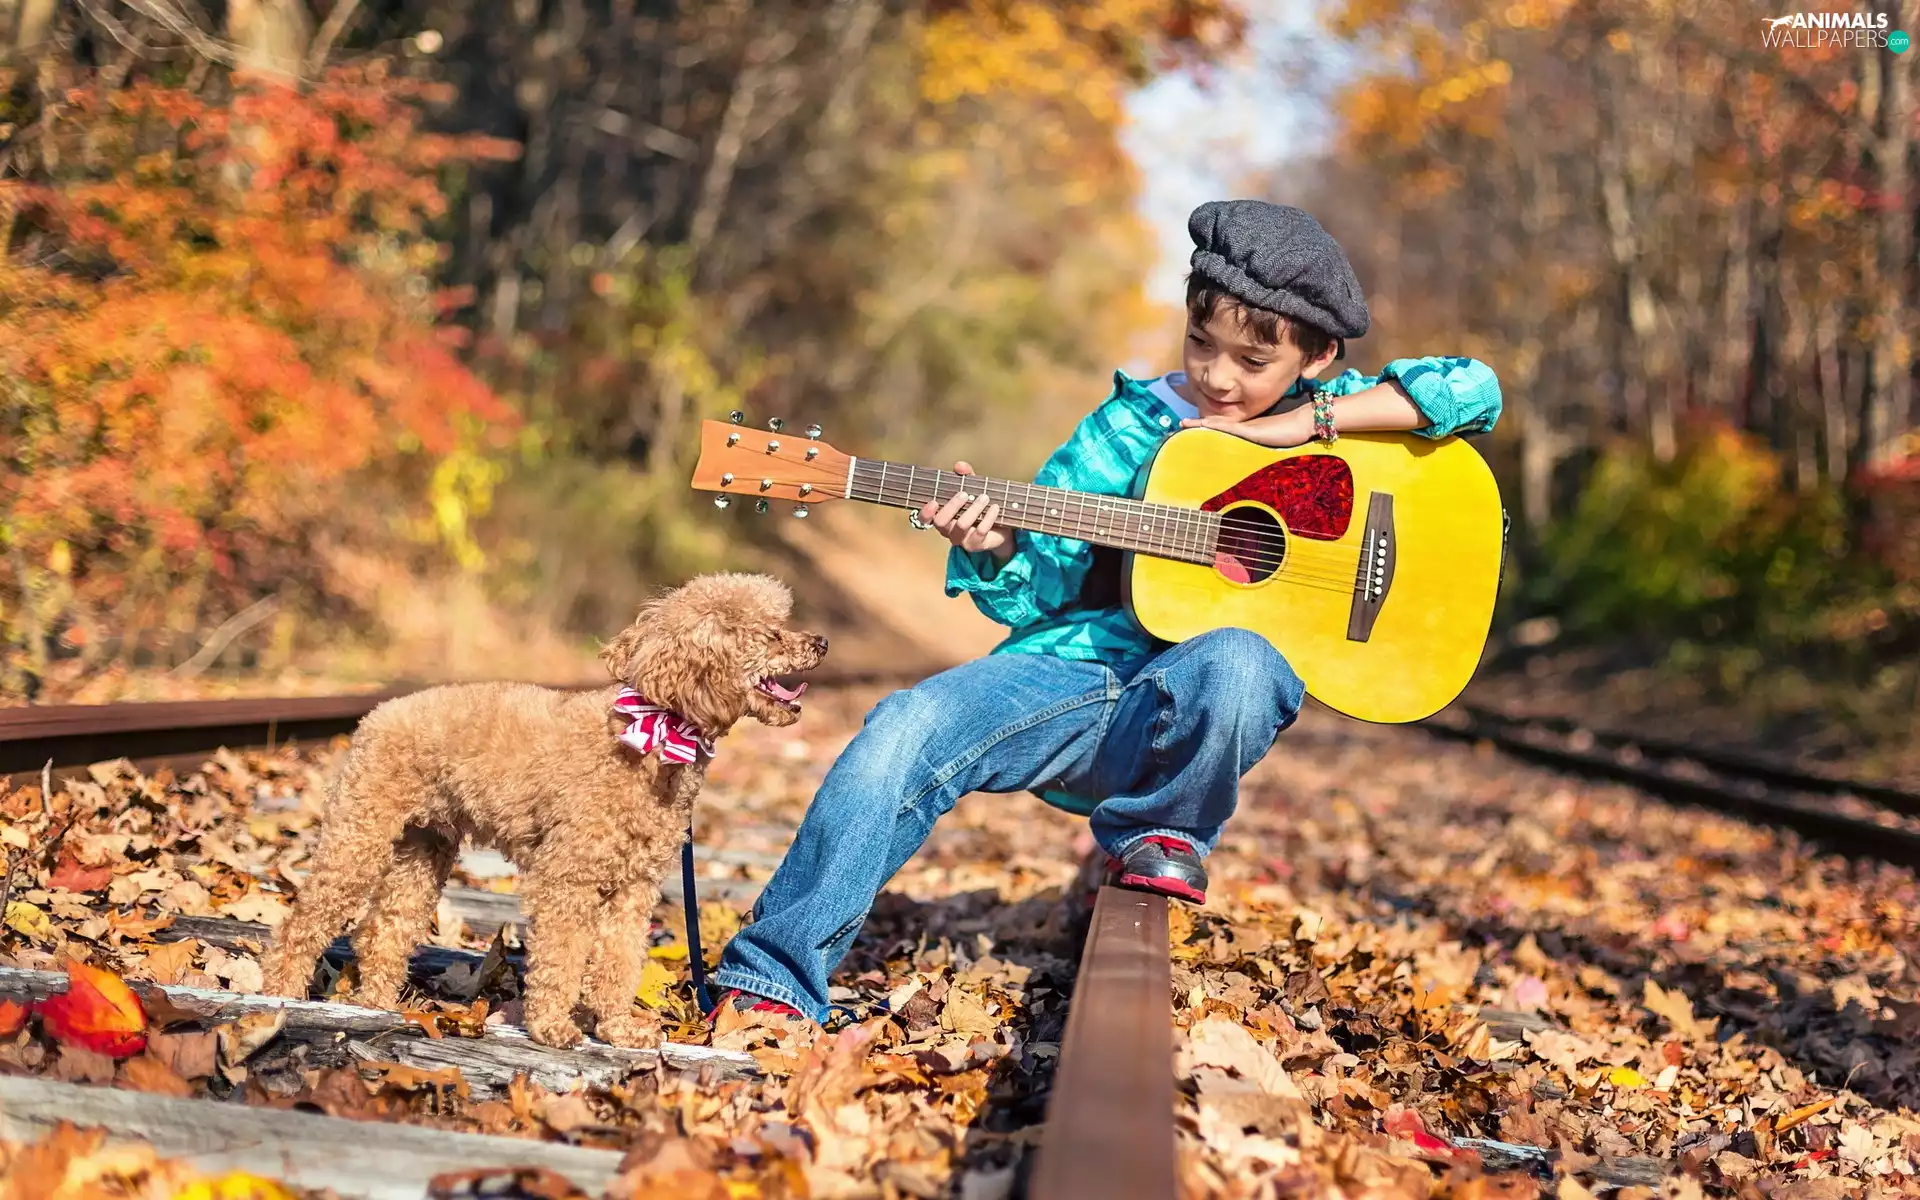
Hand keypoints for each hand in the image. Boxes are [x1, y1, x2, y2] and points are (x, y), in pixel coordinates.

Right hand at [921, 462, 1010, 559]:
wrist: (1000, 529)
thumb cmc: (980, 507)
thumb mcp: (973, 489)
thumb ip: (965, 477)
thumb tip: (959, 466)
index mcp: (942, 517)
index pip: (925, 519)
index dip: (926, 512)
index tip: (933, 501)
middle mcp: (948, 530)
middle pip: (941, 522)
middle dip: (952, 505)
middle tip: (965, 494)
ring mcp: (961, 540)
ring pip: (961, 525)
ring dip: (973, 509)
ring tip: (984, 497)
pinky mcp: (977, 544)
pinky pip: (980, 531)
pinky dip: (988, 517)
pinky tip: (994, 507)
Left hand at [1179, 407, 1314, 447]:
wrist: (1305, 423)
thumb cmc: (1293, 435)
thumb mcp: (1273, 445)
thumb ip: (1263, 448)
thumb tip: (1258, 458)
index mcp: (1247, 431)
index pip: (1223, 428)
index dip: (1207, 427)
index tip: (1191, 427)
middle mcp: (1244, 427)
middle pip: (1216, 424)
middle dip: (1198, 424)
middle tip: (1181, 423)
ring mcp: (1247, 427)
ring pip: (1220, 424)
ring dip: (1202, 424)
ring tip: (1185, 423)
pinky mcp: (1252, 430)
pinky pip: (1231, 428)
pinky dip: (1217, 426)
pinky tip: (1205, 424)